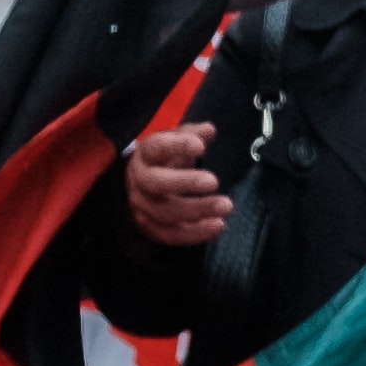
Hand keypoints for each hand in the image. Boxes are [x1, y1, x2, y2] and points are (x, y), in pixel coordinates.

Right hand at [125, 121, 230, 251]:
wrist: (142, 184)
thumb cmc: (164, 159)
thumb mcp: (176, 140)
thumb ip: (193, 134)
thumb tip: (209, 130)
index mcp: (145, 154)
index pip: (156, 148)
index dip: (176, 146)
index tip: (200, 146)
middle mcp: (139, 181)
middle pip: (157, 184)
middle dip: (186, 183)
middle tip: (214, 182)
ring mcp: (142, 206)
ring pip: (165, 213)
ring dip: (198, 211)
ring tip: (226, 206)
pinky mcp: (149, 228)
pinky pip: (170, 235)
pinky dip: (195, 233)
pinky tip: (218, 225)